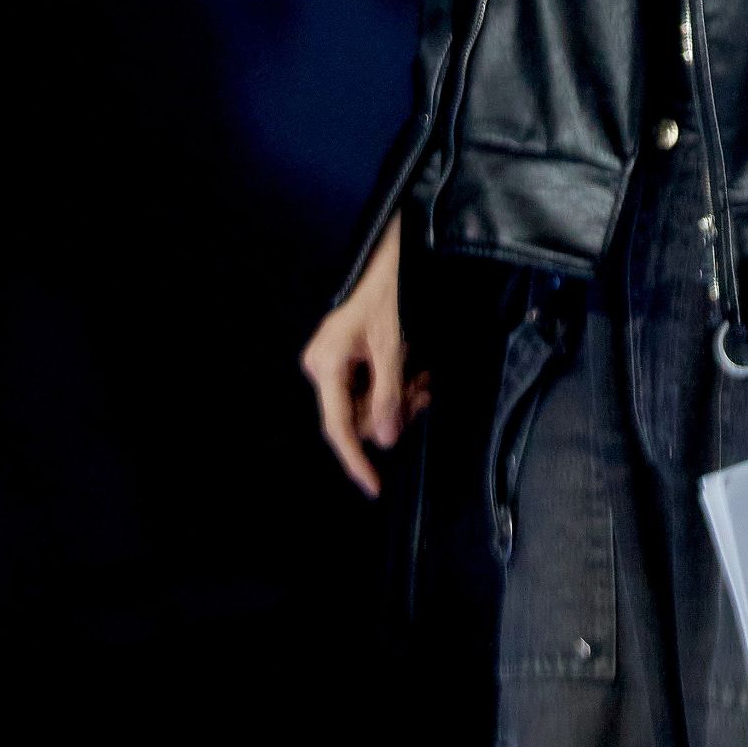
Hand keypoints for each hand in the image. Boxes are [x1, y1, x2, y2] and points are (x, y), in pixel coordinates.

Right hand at [299, 211, 431, 498]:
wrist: (392, 260)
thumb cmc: (387, 296)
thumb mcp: (392, 347)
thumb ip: (388, 395)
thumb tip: (385, 441)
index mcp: (326, 366)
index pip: (338, 426)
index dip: (355, 460)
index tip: (373, 486)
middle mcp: (324, 368)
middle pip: (358, 417)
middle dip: (394, 412)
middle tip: (424, 395)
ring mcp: (336, 365)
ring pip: (370, 406)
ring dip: (401, 399)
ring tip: (423, 380)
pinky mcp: (350, 361)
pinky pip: (373, 390)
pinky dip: (397, 388)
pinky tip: (416, 374)